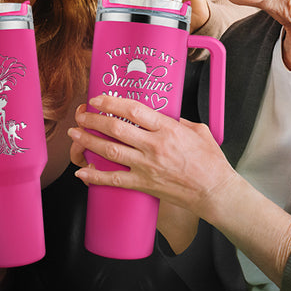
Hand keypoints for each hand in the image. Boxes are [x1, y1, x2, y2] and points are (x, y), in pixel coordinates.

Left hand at [68, 93, 236, 224]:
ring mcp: (147, 166)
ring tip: (75, 133)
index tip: (99, 99)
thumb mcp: (199, 131)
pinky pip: (114, 180)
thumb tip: (163, 116)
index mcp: (168, 129)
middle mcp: (154, 146)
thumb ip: (178, 121)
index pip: (134, 110)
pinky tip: (83, 173)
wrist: (215, 192)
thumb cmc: (210, 163)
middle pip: (116, 129)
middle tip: (82, 115)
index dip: (112, 102)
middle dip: (94, 119)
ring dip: (88, 141)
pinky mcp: (144, 184)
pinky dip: (96, 177)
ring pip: (110, 151)